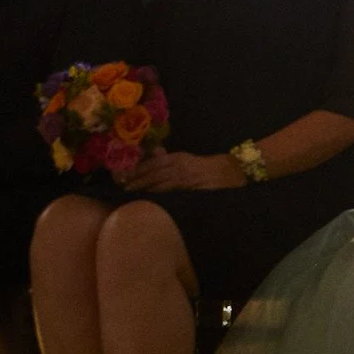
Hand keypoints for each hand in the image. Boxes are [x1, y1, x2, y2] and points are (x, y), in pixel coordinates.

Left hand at [121, 150, 245, 192]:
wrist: (230, 171)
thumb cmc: (207, 167)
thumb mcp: (187, 159)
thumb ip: (170, 160)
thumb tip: (153, 155)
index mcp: (178, 157)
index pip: (153, 162)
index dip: (138, 168)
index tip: (124, 175)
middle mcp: (180, 165)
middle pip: (153, 172)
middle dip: (137, 179)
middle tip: (123, 186)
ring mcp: (185, 177)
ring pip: (160, 181)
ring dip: (144, 187)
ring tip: (131, 192)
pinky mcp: (191, 188)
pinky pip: (171, 191)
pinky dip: (159, 193)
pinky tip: (149, 197)